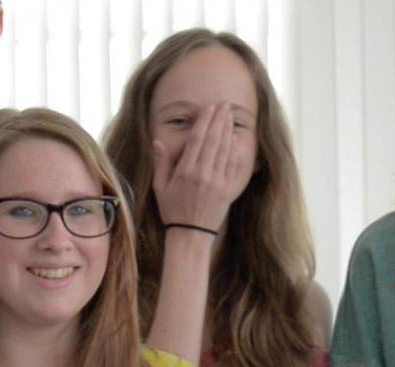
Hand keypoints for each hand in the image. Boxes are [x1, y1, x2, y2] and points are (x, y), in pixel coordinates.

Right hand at [152, 102, 250, 231]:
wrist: (191, 235)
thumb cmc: (172, 211)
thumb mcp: (160, 188)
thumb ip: (161, 164)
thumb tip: (158, 142)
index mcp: (186, 171)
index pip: (197, 139)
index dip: (205, 121)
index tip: (209, 108)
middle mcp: (203, 174)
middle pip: (214, 140)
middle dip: (219, 119)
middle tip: (224, 104)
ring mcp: (217, 182)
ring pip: (225, 149)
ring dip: (228, 130)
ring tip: (230, 115)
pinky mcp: (227, 190)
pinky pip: (233, 165)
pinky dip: (236, 150)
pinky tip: (237, 138)